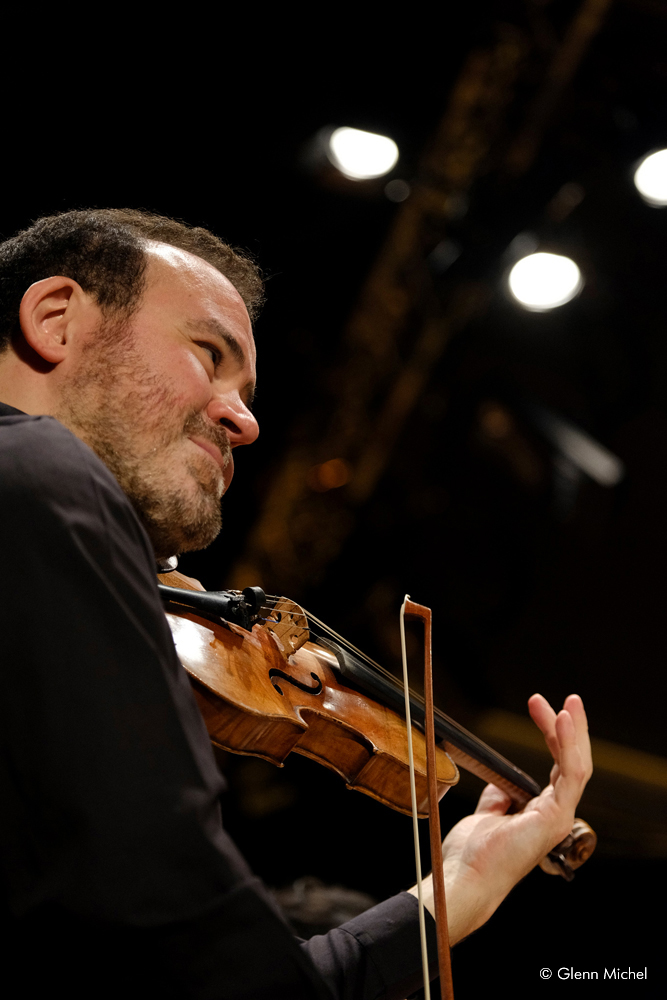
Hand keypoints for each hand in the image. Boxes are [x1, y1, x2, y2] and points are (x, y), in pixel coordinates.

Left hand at [408, 694, 591, 944]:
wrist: (465, 875)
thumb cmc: (473, 853)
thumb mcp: (487, 812)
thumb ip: (499, 796)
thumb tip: (499, 780)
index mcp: (541, 812)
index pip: (556, 765)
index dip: (552, 734)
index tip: (540, 706)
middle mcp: (555, 814)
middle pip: (571, 762)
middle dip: (569, 728)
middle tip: (566, 699)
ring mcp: (559, 817)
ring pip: (577, 765)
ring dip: (574, 732)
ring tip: (569, 704)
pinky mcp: (556, 817)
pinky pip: (570, 774)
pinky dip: (569, 745)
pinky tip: (562, 721)